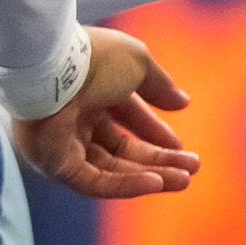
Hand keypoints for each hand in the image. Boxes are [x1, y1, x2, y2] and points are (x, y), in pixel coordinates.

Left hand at [13, 27, 198, 199]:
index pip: (127, 117)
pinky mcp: (56, 166)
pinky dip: (126, 185)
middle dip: (158, 159)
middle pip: (122, 148)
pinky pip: (95, 181)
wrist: (54, 69)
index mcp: (91, 90)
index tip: (180, 145)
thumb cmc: (96, 59)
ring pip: (112, 169)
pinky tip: (156, 183)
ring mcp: (64, 145)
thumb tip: (184, 102)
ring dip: (150, 175)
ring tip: (183, 181)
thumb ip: (161, 86)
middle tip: (191, 168)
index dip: (155, 131)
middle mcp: (75, 119)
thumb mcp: (139, 64)